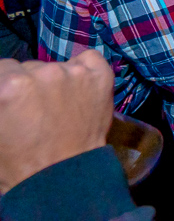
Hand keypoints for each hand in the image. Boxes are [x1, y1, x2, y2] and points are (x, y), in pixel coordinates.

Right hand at [0, 50, 113, 193]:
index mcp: (9, 86)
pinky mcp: (100, 76)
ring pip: (57, 66)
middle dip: (31, 84)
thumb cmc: (19, 162)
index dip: (8, 85)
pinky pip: (89, 59)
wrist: (61, 179)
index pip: (4, 68)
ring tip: (60, 106)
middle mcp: (42, 73)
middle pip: (31, 67)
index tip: (14, 100)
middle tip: (36, 109)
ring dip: (56, 81)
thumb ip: (0, 98)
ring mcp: (74, 73)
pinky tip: (80, 89)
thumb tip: (4, 88)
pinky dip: (85, 70)